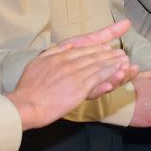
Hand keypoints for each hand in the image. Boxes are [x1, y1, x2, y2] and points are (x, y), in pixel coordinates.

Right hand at [8, 21, 135, 129]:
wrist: (26, 105)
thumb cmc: (28, 88)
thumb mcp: (37, 63)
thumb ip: (53, 52)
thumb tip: (67, 45)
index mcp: (59, 56)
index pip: (82, 50)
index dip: (96, 48)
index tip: (106, 47)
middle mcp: (69, 62)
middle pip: (93, 56)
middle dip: (109, 54)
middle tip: (120, 53)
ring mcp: (76, 74)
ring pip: (99, 65)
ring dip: (113, 62)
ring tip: (124, 60)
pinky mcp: (80, 87)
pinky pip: (99, 77)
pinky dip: (111, 72)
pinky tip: (119, 71)